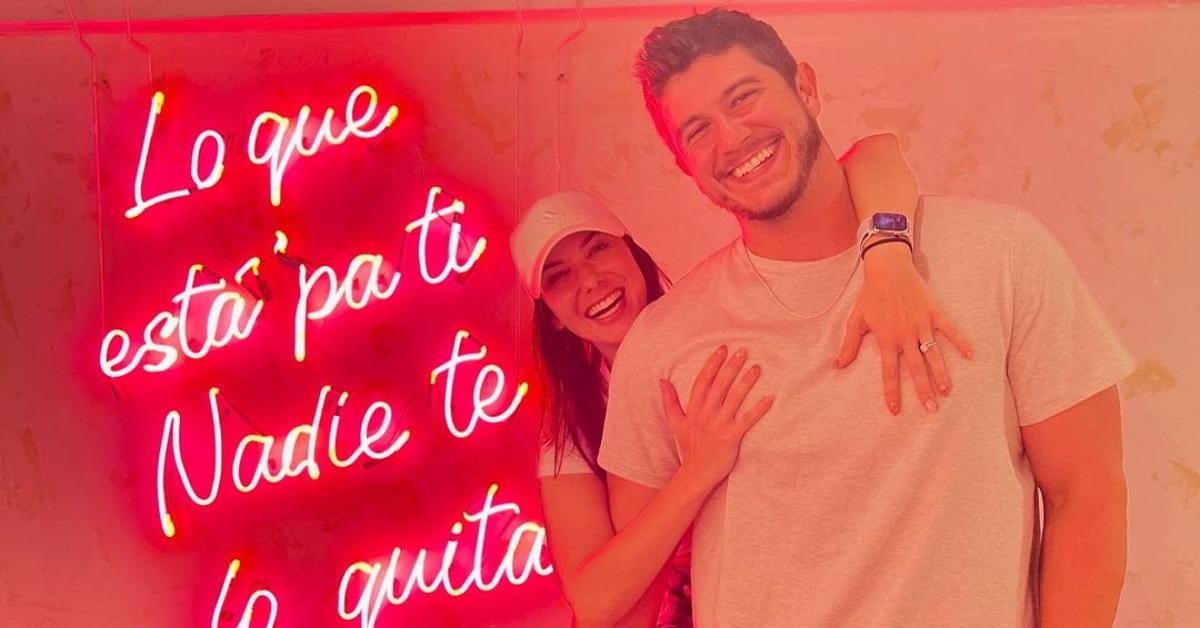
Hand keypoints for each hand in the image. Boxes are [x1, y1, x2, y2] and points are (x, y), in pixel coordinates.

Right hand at [660, 345, 773, 489]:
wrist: (695, 474)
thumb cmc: (688, 447)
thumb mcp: (675, 423)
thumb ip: (669, 401)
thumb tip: (662, 381)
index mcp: (694, 410)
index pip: (703, 381)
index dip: (712, 364)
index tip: (722, 349)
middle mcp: (706, 415)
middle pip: (720, 385)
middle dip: (731, 366)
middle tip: (743, 350)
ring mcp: (718, 426)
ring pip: (734, 399)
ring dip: (746, 382)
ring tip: (757, 368)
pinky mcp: (731, 438)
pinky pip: (747, 420)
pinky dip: (758, 409)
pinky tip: (769, 397)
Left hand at [835, 243, 973, 414]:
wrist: (888, 268)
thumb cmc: (870, 295)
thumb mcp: (856, 319)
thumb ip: (849, 344)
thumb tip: (837, 365)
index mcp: (887, 338)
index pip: (889, 371)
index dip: (892, 391)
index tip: (895, 410)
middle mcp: (905, 334)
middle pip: (915, 368)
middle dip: (923, 390)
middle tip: (930, 410)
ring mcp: (922, 324)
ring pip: (933, 353)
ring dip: (941, 373)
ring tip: (946, 391)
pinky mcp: (934, 313)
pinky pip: (950, 330)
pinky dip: (961, 341)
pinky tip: (971, 355)